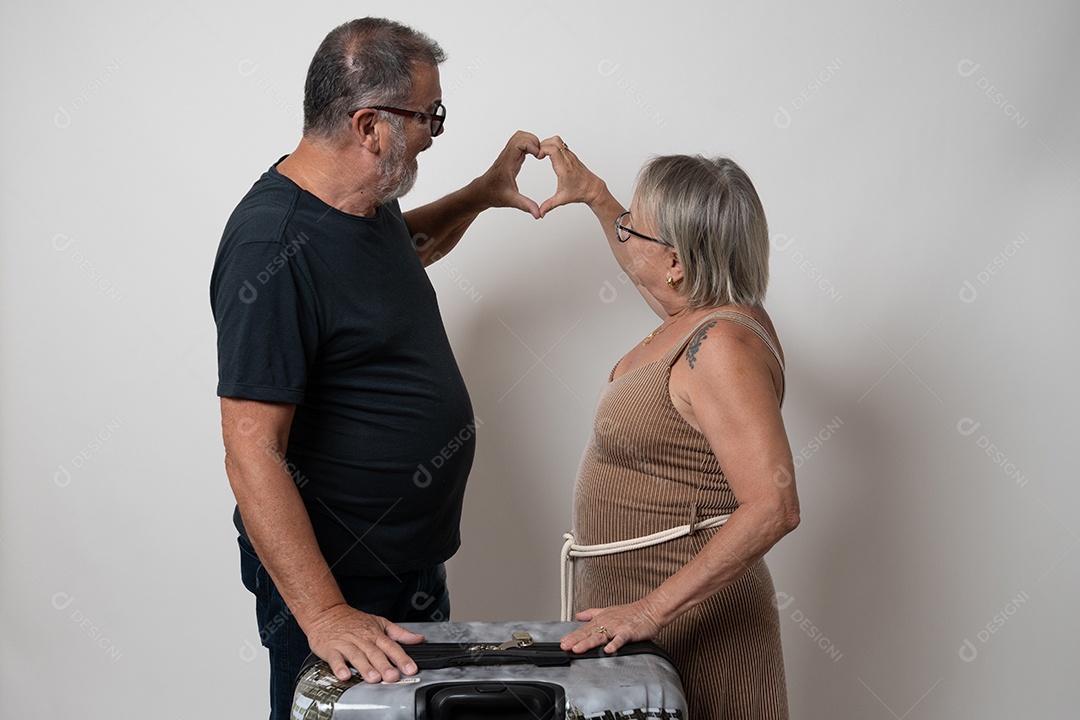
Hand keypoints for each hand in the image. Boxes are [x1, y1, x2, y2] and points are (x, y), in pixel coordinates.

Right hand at [303, 603, 424, 683]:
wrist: (326, 613)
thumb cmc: (353, 621)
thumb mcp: (380, 622)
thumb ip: (400, 633)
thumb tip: (419, 639)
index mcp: (376, 634)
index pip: (392, 646)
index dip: (402, 658)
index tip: (411, 669)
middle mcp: (362, 639)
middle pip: (375, 653)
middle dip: (385, 666)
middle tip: (393, 677)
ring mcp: (346, 643)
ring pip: (357, 656)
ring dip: (366, 668)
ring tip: (373, 678)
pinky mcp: (331, 649)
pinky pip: (335, 659)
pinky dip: (339, 667)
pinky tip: (344, 675)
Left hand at [471, 130, 542, 218]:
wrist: (482, 192)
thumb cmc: (493, 194)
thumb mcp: (511, 200)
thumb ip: (526, 206)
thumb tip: (538, 214)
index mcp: (507, 162)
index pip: (518, 143)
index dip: (531, 144)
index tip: (539, 155)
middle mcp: (507, 155)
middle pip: (520, 136)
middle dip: (533, 141)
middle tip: (541, 154)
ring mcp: (508, 155)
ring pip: (520, 138)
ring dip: (532, 141)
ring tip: (539, 154)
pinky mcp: (511, 157)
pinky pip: (521, 144)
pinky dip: (530, 146)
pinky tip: (535, 155)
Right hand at [536, 135, 606, 217]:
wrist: (593, 189)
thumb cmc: (579, 192)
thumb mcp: (562, 199)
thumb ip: (549, 205)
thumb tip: (539, 213)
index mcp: (564, 169)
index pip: (553, 150)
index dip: (542, 149)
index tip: (537, 156)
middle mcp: (568, 160)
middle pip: (555, 141)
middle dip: (543, 144)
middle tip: (537, 153)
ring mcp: (570, 156)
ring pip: (558, 141)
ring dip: (548, 144)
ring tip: (542, 153)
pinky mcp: (571, 155)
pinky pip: (561, 145)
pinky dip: (552, 146)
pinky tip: (548, 155)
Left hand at [558, 599, 663, 653]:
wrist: (650, 610)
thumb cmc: (631, 612)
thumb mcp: (608, 610)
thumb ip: (592, 613)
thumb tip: (579, 615)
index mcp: (601, 619)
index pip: (584, 629)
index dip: (572, 636)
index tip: (562, 643)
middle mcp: (607, 622)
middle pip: (589, 633)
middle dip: (575, 640)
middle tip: (564, 647)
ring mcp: (617, 627)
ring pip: (600, 636)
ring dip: (588, 642)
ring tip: (578, 649)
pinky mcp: (628, 632)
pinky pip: (620, 639)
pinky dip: (614, 644)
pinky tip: (608, 650)